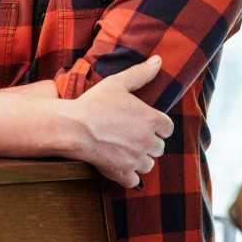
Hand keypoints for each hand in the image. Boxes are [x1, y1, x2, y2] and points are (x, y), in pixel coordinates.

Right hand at [69, 55, 173, 187]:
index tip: (145, 124)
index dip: (158, 126)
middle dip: (149, 143)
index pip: (168, 128)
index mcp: (151, 119)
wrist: (74, 128)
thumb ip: (141, 73)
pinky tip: (120, 167)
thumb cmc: (95, 103)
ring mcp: (136, 159)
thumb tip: (159, 60)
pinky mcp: (123, 173)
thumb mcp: (118, 83)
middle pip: (160, 147)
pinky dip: (130, 176)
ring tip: (126, 151)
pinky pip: (135, 181)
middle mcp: (148, 141)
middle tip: (132, 136)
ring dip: (141, 159)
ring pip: (149, 164)